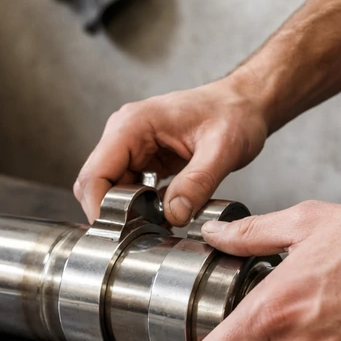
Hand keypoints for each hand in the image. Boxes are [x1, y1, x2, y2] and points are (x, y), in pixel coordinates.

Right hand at [73, 77, 267, 224]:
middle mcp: (124, 133)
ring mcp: (131, 146)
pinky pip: (128, 189)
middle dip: (111, 213)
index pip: (95, 174)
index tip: (118, 235)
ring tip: (153, 228)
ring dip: (126, 212)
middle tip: (138, 236)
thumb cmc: (234, 113)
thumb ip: (198, 182)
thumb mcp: (223, 149)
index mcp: (132, 125)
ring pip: (109, 189)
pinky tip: (160, 218)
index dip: (99, 208)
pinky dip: (138, 207)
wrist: (245, 103)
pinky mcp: (143, 158)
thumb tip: (174, 215)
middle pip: (95, 184)